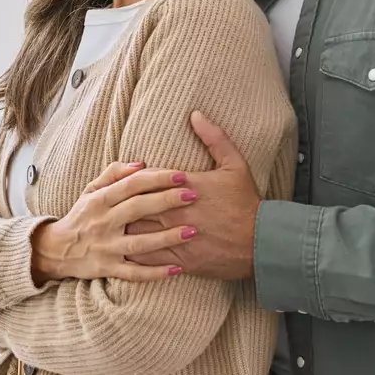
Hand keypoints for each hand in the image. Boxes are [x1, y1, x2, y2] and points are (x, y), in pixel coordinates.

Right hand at [31, 160, 197, 283]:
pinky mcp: (108, 268)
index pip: (131, 184)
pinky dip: (155, 273)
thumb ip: (114, 174)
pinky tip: (177, 269)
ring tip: (192, 231)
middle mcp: (103, 222)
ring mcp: (106, 247)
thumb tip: (141, 164)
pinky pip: (133, 273)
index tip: (181, 175)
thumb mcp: (91, 190)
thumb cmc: (82, 216)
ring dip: (166, 238)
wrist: (57, 250)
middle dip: (167, 201)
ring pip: (139, 243)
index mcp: (100, 200)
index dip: (157, 178)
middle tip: (193, 195)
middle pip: (137, 208)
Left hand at [127, 112, 260, 280]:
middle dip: (122, 204)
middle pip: (134, 205)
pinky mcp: (180, 260)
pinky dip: (134, 253)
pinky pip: (148, 258)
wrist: (264, 242)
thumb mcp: (235, 164)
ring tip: (112, 225)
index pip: (145, 179)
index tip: (128, 179)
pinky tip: (124, 250)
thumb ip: (214, 138)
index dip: (132, 179)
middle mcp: (176, 212)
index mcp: (184, 187)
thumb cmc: (247, 203)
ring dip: (123, 228)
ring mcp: (176, 237)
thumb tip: (195, 114)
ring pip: (136, 232)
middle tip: (111, 203)